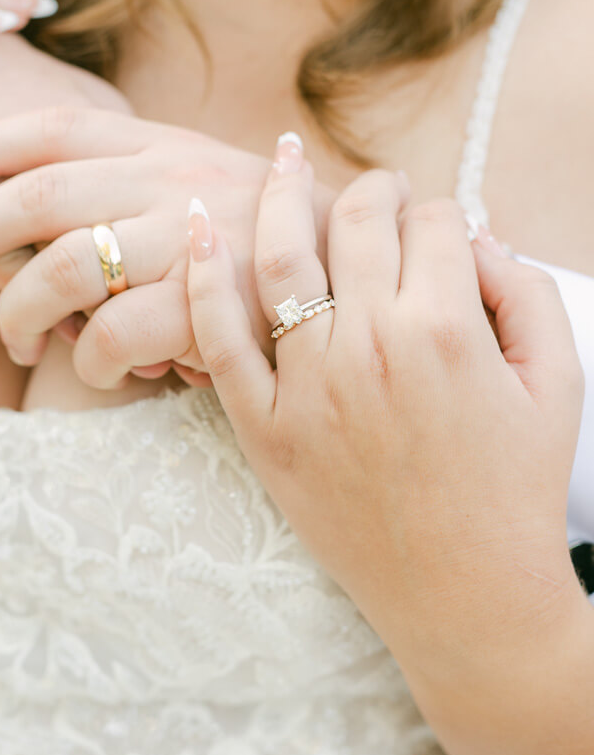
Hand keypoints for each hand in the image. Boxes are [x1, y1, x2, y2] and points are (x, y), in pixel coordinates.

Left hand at [0, 111, 332, 384]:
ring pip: (59, 269)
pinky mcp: (205, 302)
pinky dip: (86, 360)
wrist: (372, 260)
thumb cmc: (281, 231)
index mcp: (161, 148)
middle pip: (34, 197)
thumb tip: (63, 217)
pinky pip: (111, 333)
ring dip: (18, 313)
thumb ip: (143, 184)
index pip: (52, 128)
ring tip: (18, 344)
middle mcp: (166, 181)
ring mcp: (185, 239)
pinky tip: (94, 373)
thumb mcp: (211, 181)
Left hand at [187, 142, 585, 675]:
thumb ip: (525, 294)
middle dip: (369, 189)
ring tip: (278, 161)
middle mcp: (370, 347)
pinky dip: (204, 281)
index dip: (439, 212)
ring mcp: (308, 389)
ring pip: (279, 262)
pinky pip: (219, 342)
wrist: (463, 594)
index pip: (432, 223)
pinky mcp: (264, 432)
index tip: (436, 227)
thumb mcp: (558, 385)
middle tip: (373, 190)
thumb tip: (477, 236)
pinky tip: (196, 227)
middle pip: (355, 224)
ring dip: (276, 197)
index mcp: (446, 329)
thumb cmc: (515, 490)